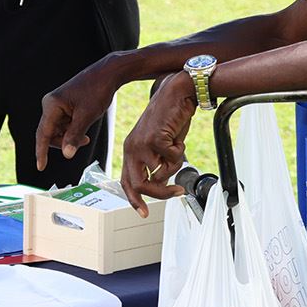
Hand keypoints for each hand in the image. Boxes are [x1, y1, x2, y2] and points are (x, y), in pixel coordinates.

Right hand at [35, 56, 123, 172]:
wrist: (107, 73)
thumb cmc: (97, 91)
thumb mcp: (87, 116)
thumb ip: (75, 136)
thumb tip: (66, 155)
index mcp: (51, 105)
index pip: (43, 133)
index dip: (41, 152)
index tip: (41, 167)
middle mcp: (50, 104)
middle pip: (50, 133)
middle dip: (64, 142)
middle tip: (84, 143)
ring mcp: (56, 104)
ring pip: (58, 130)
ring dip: (70, 137)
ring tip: (86, 138)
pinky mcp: (63, 105)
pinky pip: (63, 124)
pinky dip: (72, 131)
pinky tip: (84, 130)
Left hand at [119, 74, 196, 216]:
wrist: (177, 93)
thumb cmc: (170, 118)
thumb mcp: (161, 146)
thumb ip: (157, 166)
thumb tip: (161, 185)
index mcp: (130, 150)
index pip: (126, 181)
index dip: (134, 199)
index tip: (143, 213)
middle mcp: (131, 148)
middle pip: (139, 185)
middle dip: (159, 194)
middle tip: (177, 193)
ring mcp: (140, 144)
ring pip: (159, 175)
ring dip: (174, 167)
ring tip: (178, 150)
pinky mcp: (154, 138)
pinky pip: (172, 160)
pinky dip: (180, 153)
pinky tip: (177, 138)